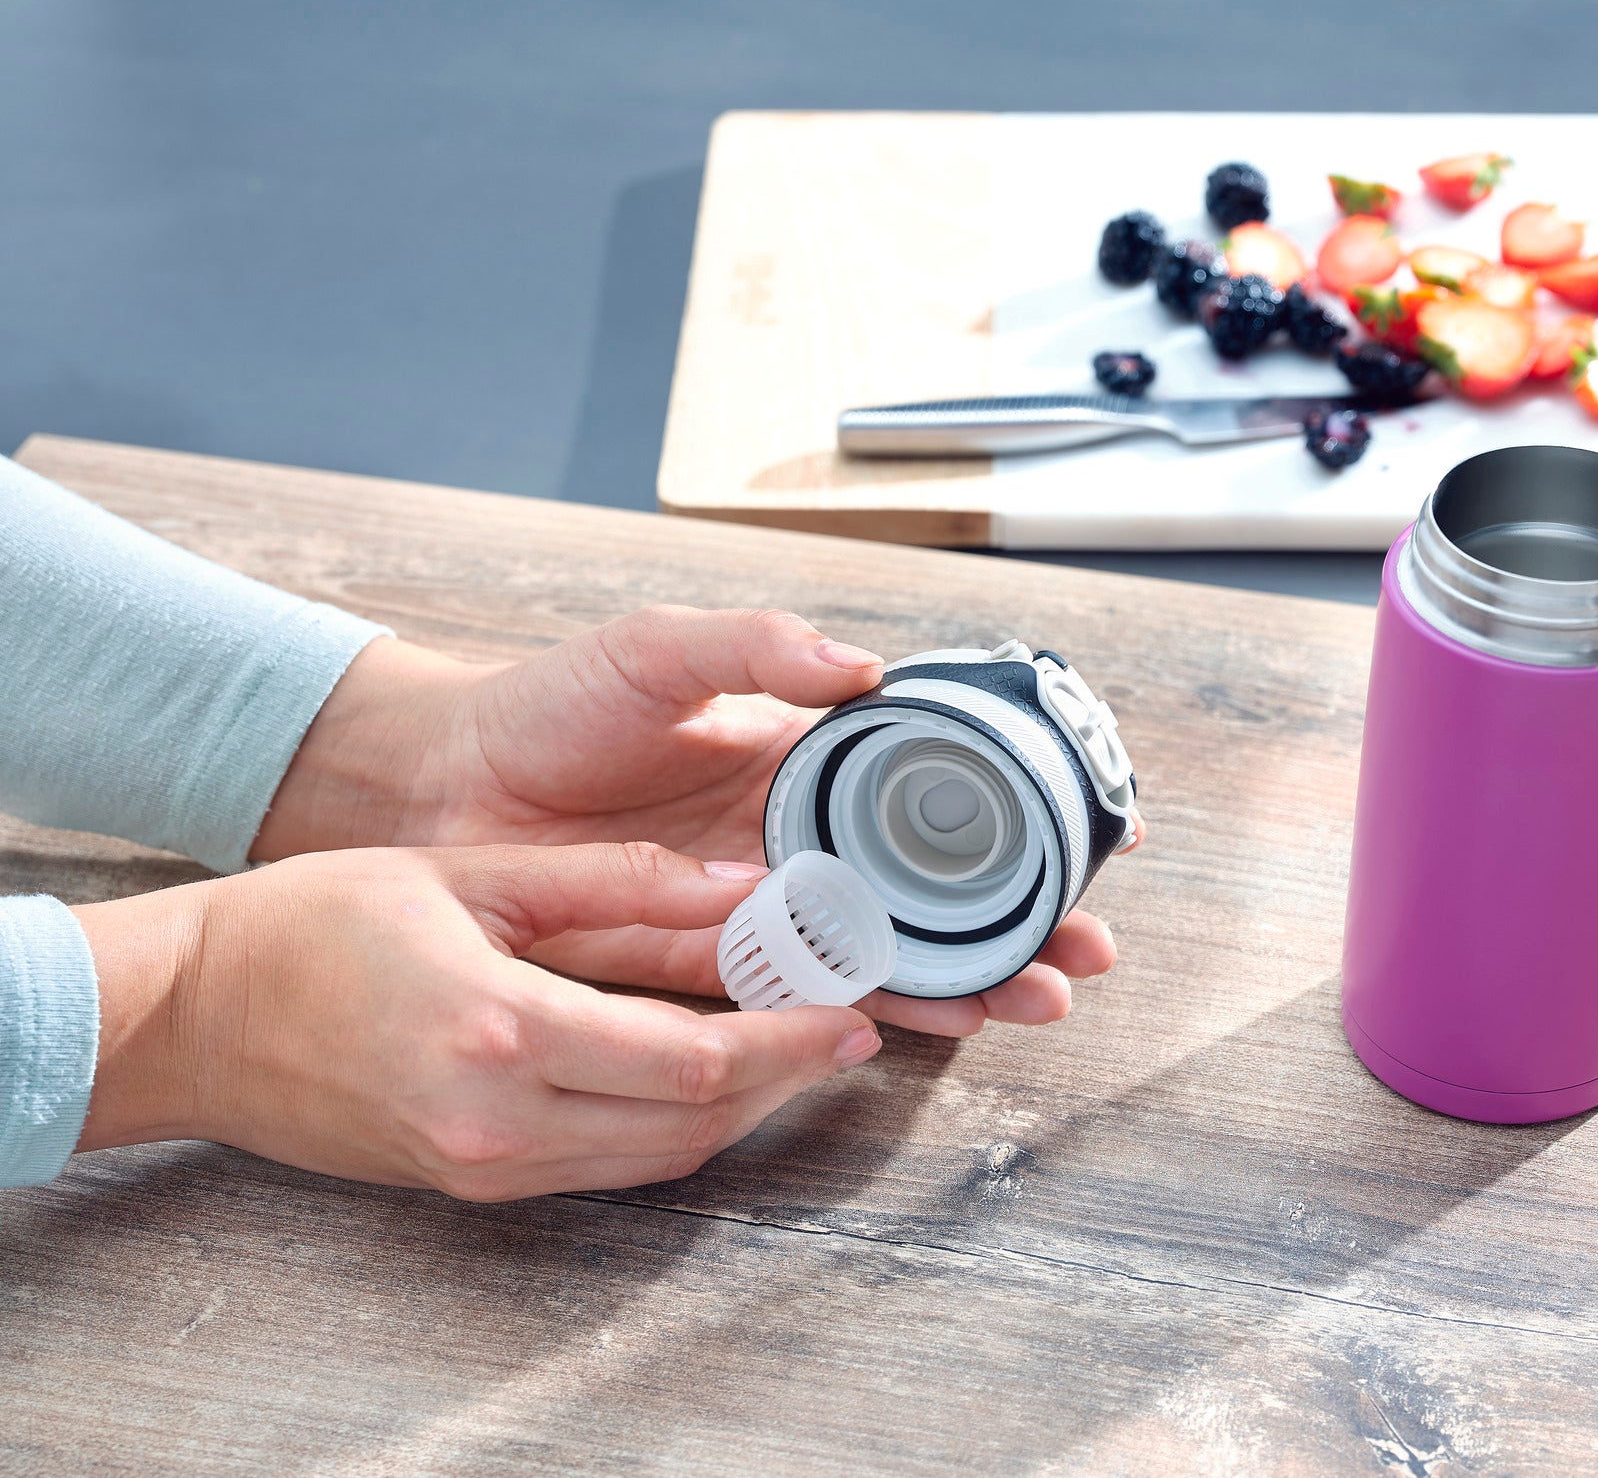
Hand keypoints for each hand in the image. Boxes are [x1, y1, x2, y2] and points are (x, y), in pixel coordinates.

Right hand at [72, 843, 880, 1198]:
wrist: (190, 1017)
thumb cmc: (313, 925)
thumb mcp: (472, 875)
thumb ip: (613, 882)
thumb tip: (734, 882)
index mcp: (501, 1031)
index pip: (690, 1060)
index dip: (788, 1041)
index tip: (850, 1009)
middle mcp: (498, 1122)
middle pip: (692, 1122)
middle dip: (785, 1078)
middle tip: (848, 1029)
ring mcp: (482, 1166)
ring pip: (658, 1158)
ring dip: (739, 1110)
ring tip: (794, 1049)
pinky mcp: (469, 1182)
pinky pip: (605, 1167)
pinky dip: (671, 1127)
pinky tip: (704, 1076)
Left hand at [253, 608, 1137, 1035]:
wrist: (440, 791)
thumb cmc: (545, 709)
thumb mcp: (654, 650)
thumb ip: (755, 649)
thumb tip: (863, 666)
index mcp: (799, 765)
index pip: (927, 795)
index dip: (1004, 816)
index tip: (1083, 831)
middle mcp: (794, 846)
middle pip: (927, 893)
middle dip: (1011, 922)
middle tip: (1083, 948)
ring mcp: (755, 913)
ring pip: (882, 955)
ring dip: (963, 979)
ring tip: (1034, 997)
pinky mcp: (703, 970)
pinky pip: (799, 998)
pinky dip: (869, 1013)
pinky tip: (932, 1023)